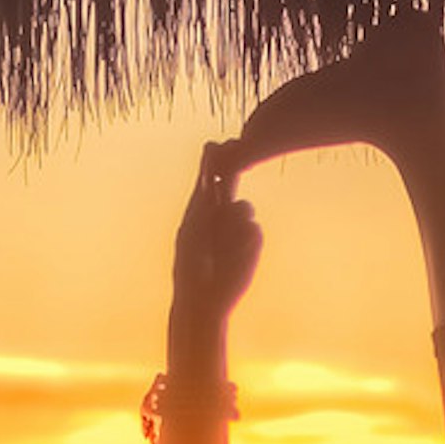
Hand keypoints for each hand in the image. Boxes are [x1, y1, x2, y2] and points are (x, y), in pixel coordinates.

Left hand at [172, 153, 261, 318]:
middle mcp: (221, 215)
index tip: (219, 144)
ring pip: (244, 207)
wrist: (203, 299)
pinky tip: (233, 255)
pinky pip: (253, 228)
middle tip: (236, 152)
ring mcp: (238, 228)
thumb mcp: (194, 227)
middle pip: (231, 184)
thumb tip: (208, 176)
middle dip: (233, 170)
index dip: (215, 160)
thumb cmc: (190, 265)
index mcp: (201, 209)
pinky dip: (243, 238)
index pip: (209, 178)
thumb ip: (203, 201)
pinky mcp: (252, 243)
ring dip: (234, 219)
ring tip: (221, 242)